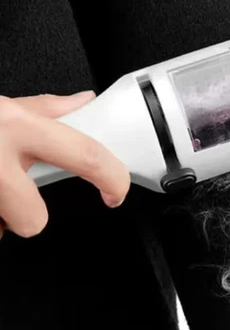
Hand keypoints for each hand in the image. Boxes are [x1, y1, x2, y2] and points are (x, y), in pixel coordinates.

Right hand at [0, 91, 130, 239]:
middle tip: (17, 195)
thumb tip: (82, 102)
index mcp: (18, 128)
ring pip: (2, 227)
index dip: (112, 178)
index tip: (117, 191)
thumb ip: (43, 109)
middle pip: (32, 219)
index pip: (84, 155)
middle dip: (26, 216)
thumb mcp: (1, 106)